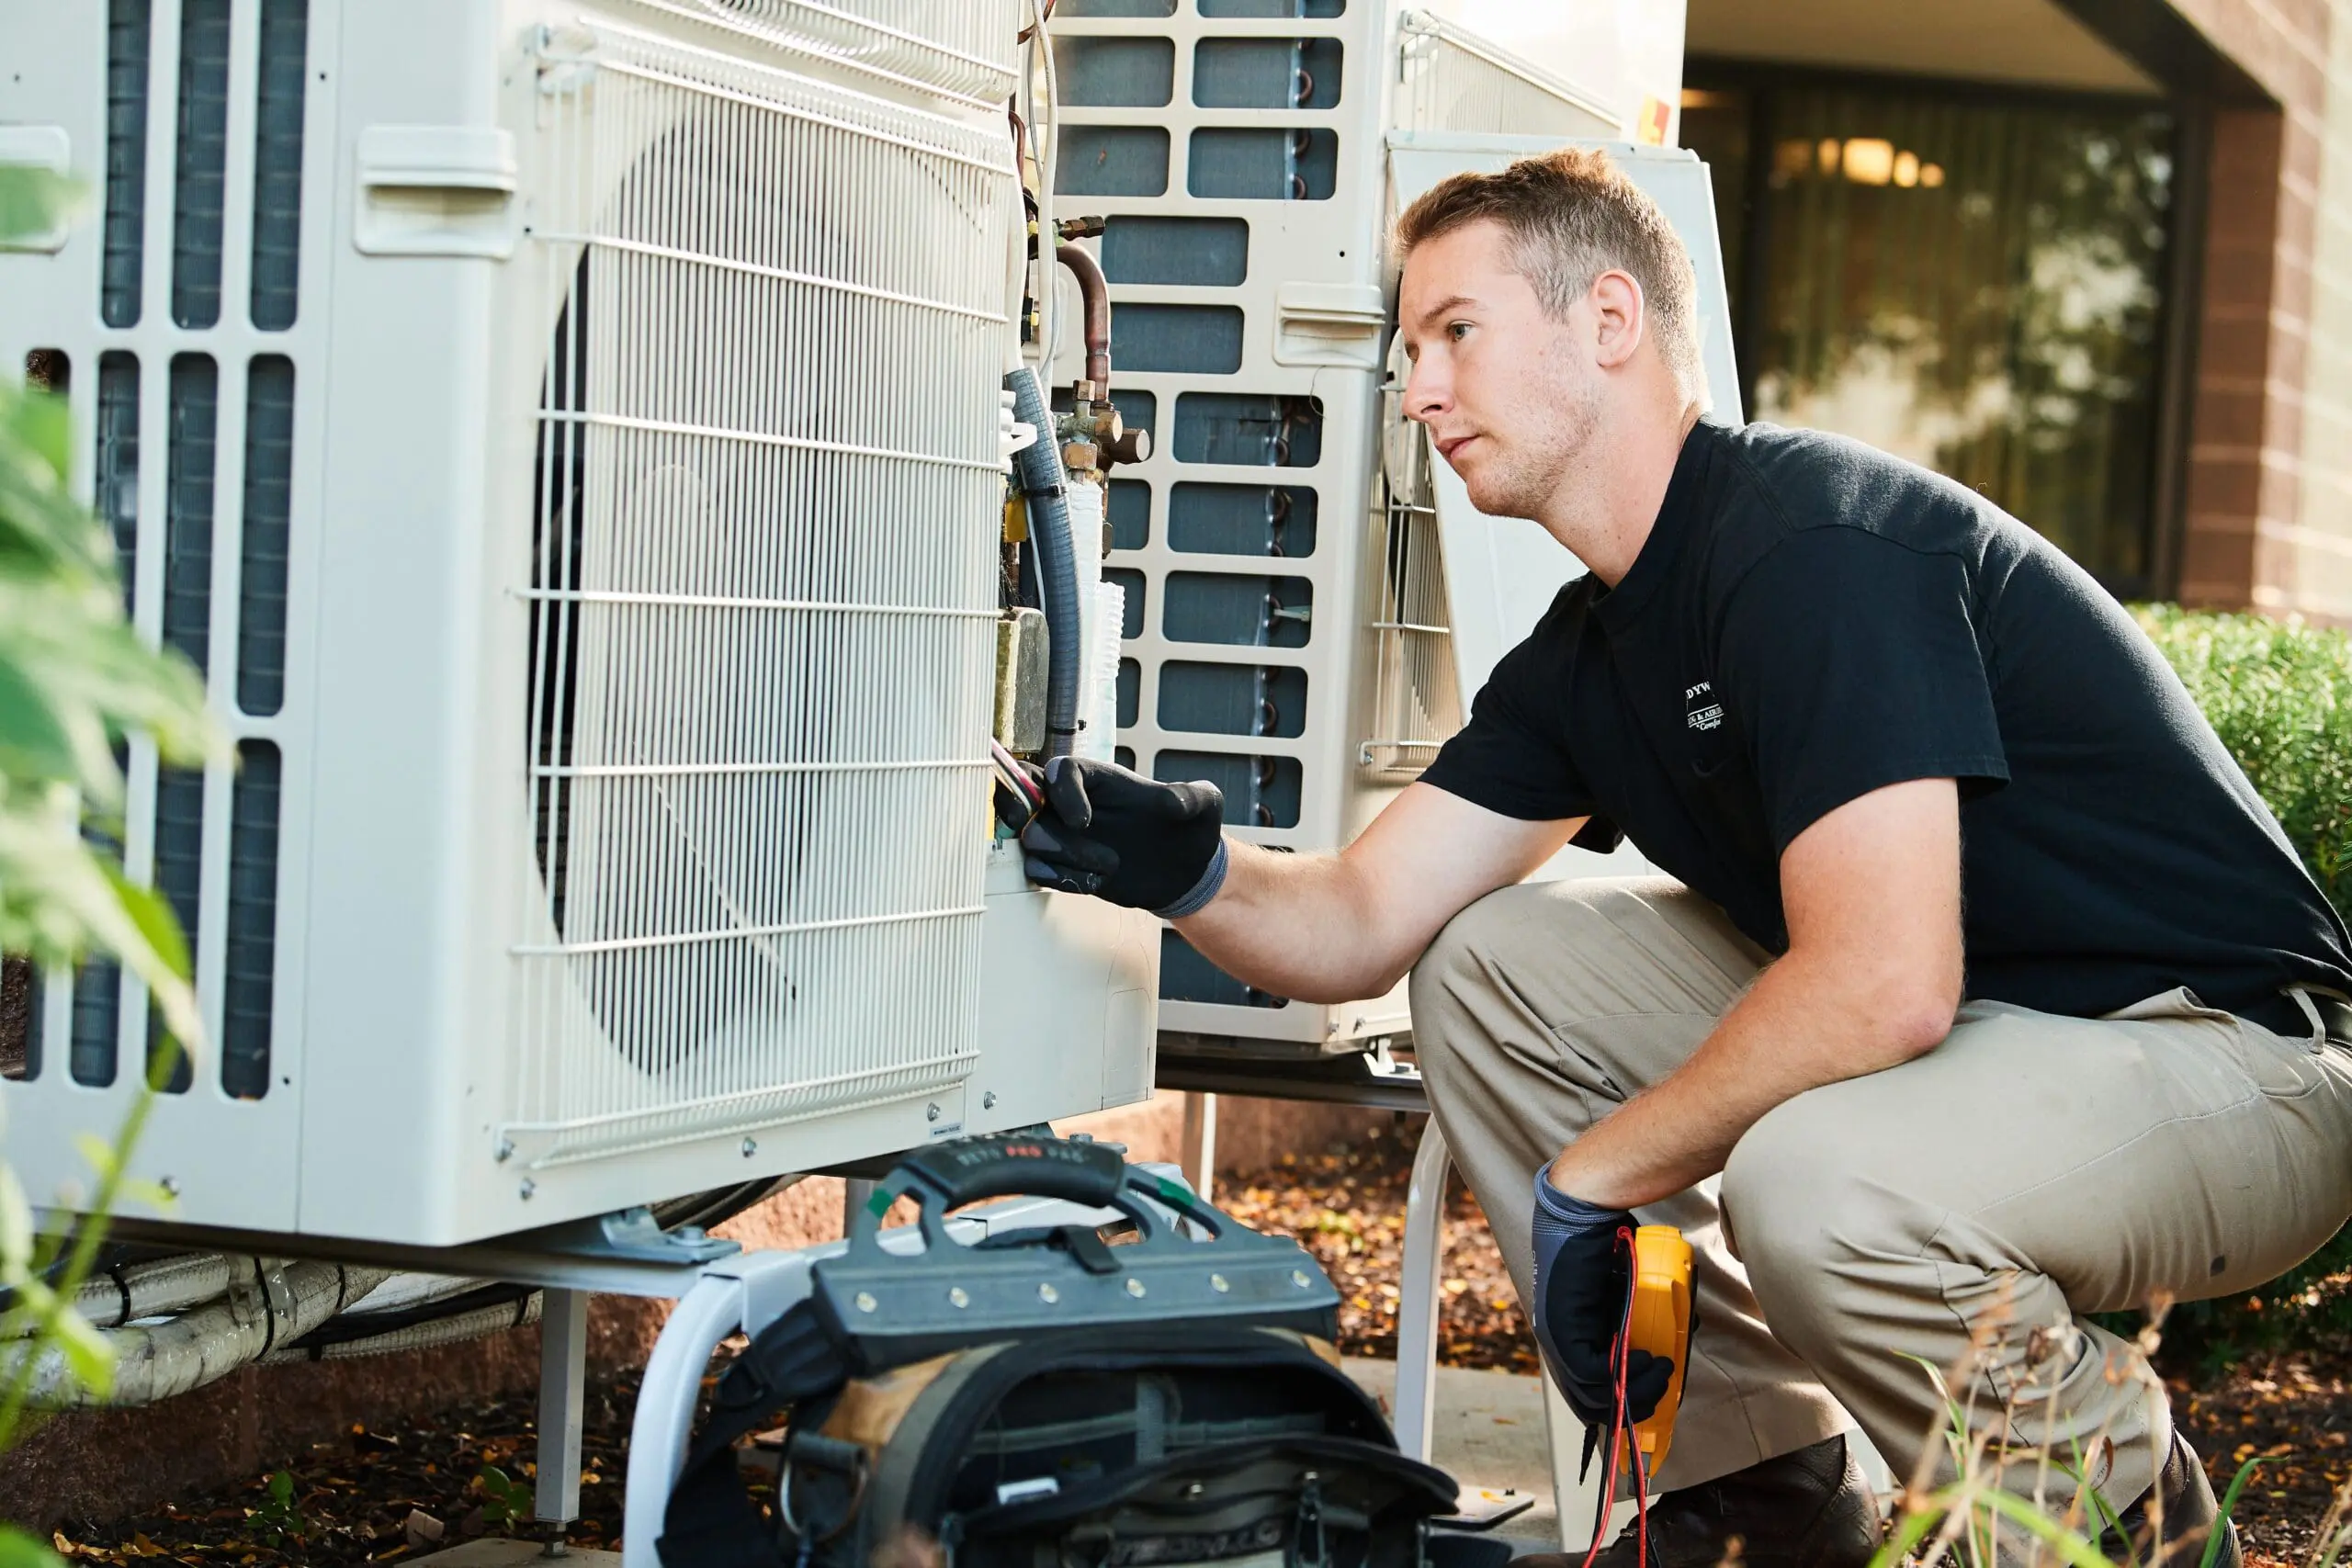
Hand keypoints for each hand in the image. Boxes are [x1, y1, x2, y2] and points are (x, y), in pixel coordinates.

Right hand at [1012, 756, 1228, 916]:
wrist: (1185, 871)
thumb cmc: (1191, 828)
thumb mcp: (1205, 805)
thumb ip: (1194, 797)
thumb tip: (1173, 801)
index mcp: (1101, 777)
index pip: (1060, 770)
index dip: (1062, 792)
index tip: (1085, 821)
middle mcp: (1073, 801)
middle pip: (1021, 790)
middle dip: (1015, 805)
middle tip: (1036, 831)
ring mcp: (1063, 834)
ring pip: (1030, 838)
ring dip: (1062, 856)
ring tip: (1108, 867)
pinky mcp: (1063, 865)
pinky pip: (1037, 870)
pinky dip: (1060, 878)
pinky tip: (1095, 883)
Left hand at [1530, 1168, 1673, 1429]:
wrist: (1587, 1208)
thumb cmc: (1610, 1242)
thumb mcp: (1632, 1291)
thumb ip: (1644, 1318)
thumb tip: (1675, 1338)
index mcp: (1572, 1335)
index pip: (1590, 1391)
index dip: (1626, 1400)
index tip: (1658, 1389)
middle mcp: (1558, 1341)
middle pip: (1590, 1403)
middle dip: (1636, 1403)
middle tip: (1665, 1384)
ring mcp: (1555, 1337)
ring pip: (1593, 1394)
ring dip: (1637, 1391)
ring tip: (1664, 1369)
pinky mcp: (1560, 1328)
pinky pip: (1591, 1373)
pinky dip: (1627, 1376)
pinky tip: (1651, 1360)